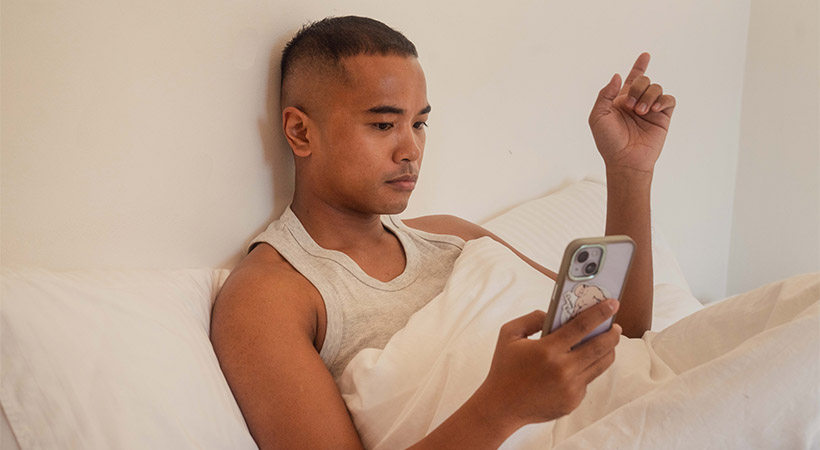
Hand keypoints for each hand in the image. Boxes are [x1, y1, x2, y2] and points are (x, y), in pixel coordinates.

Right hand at [474, 300, 620, 429]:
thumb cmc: (504, 367)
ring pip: (601, 365)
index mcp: (547, 350)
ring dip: (608, 350)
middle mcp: (563, 369)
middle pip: (600, 347)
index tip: (612, 303)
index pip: (582, 326)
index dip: (600, 313)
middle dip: (613, 333)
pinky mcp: (573, 401)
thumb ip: (532, 318)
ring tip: (607, 342)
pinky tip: (580, 364)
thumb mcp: (509, 334)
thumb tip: (554, 314)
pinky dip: (588, 368)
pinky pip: (588, 380)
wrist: (501, 406)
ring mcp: (570, 387)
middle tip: (615, 325)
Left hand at [588, 53, 675, 174]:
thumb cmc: (609, 141)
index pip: (631, 79)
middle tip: (631, 106)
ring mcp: (651, 109)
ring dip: (648, 96)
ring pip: (656, 87)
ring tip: (641, 112)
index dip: (639, 66)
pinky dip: (663, 99)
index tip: (645, 55)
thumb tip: (617, 76)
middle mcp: (637, 102)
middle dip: (637, 88)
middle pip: (643, 80)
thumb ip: (605, 94)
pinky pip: (669, 98)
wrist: (625, 160)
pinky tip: (654, 108)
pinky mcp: (663, 117)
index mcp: (621, 101)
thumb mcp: (598, 116)